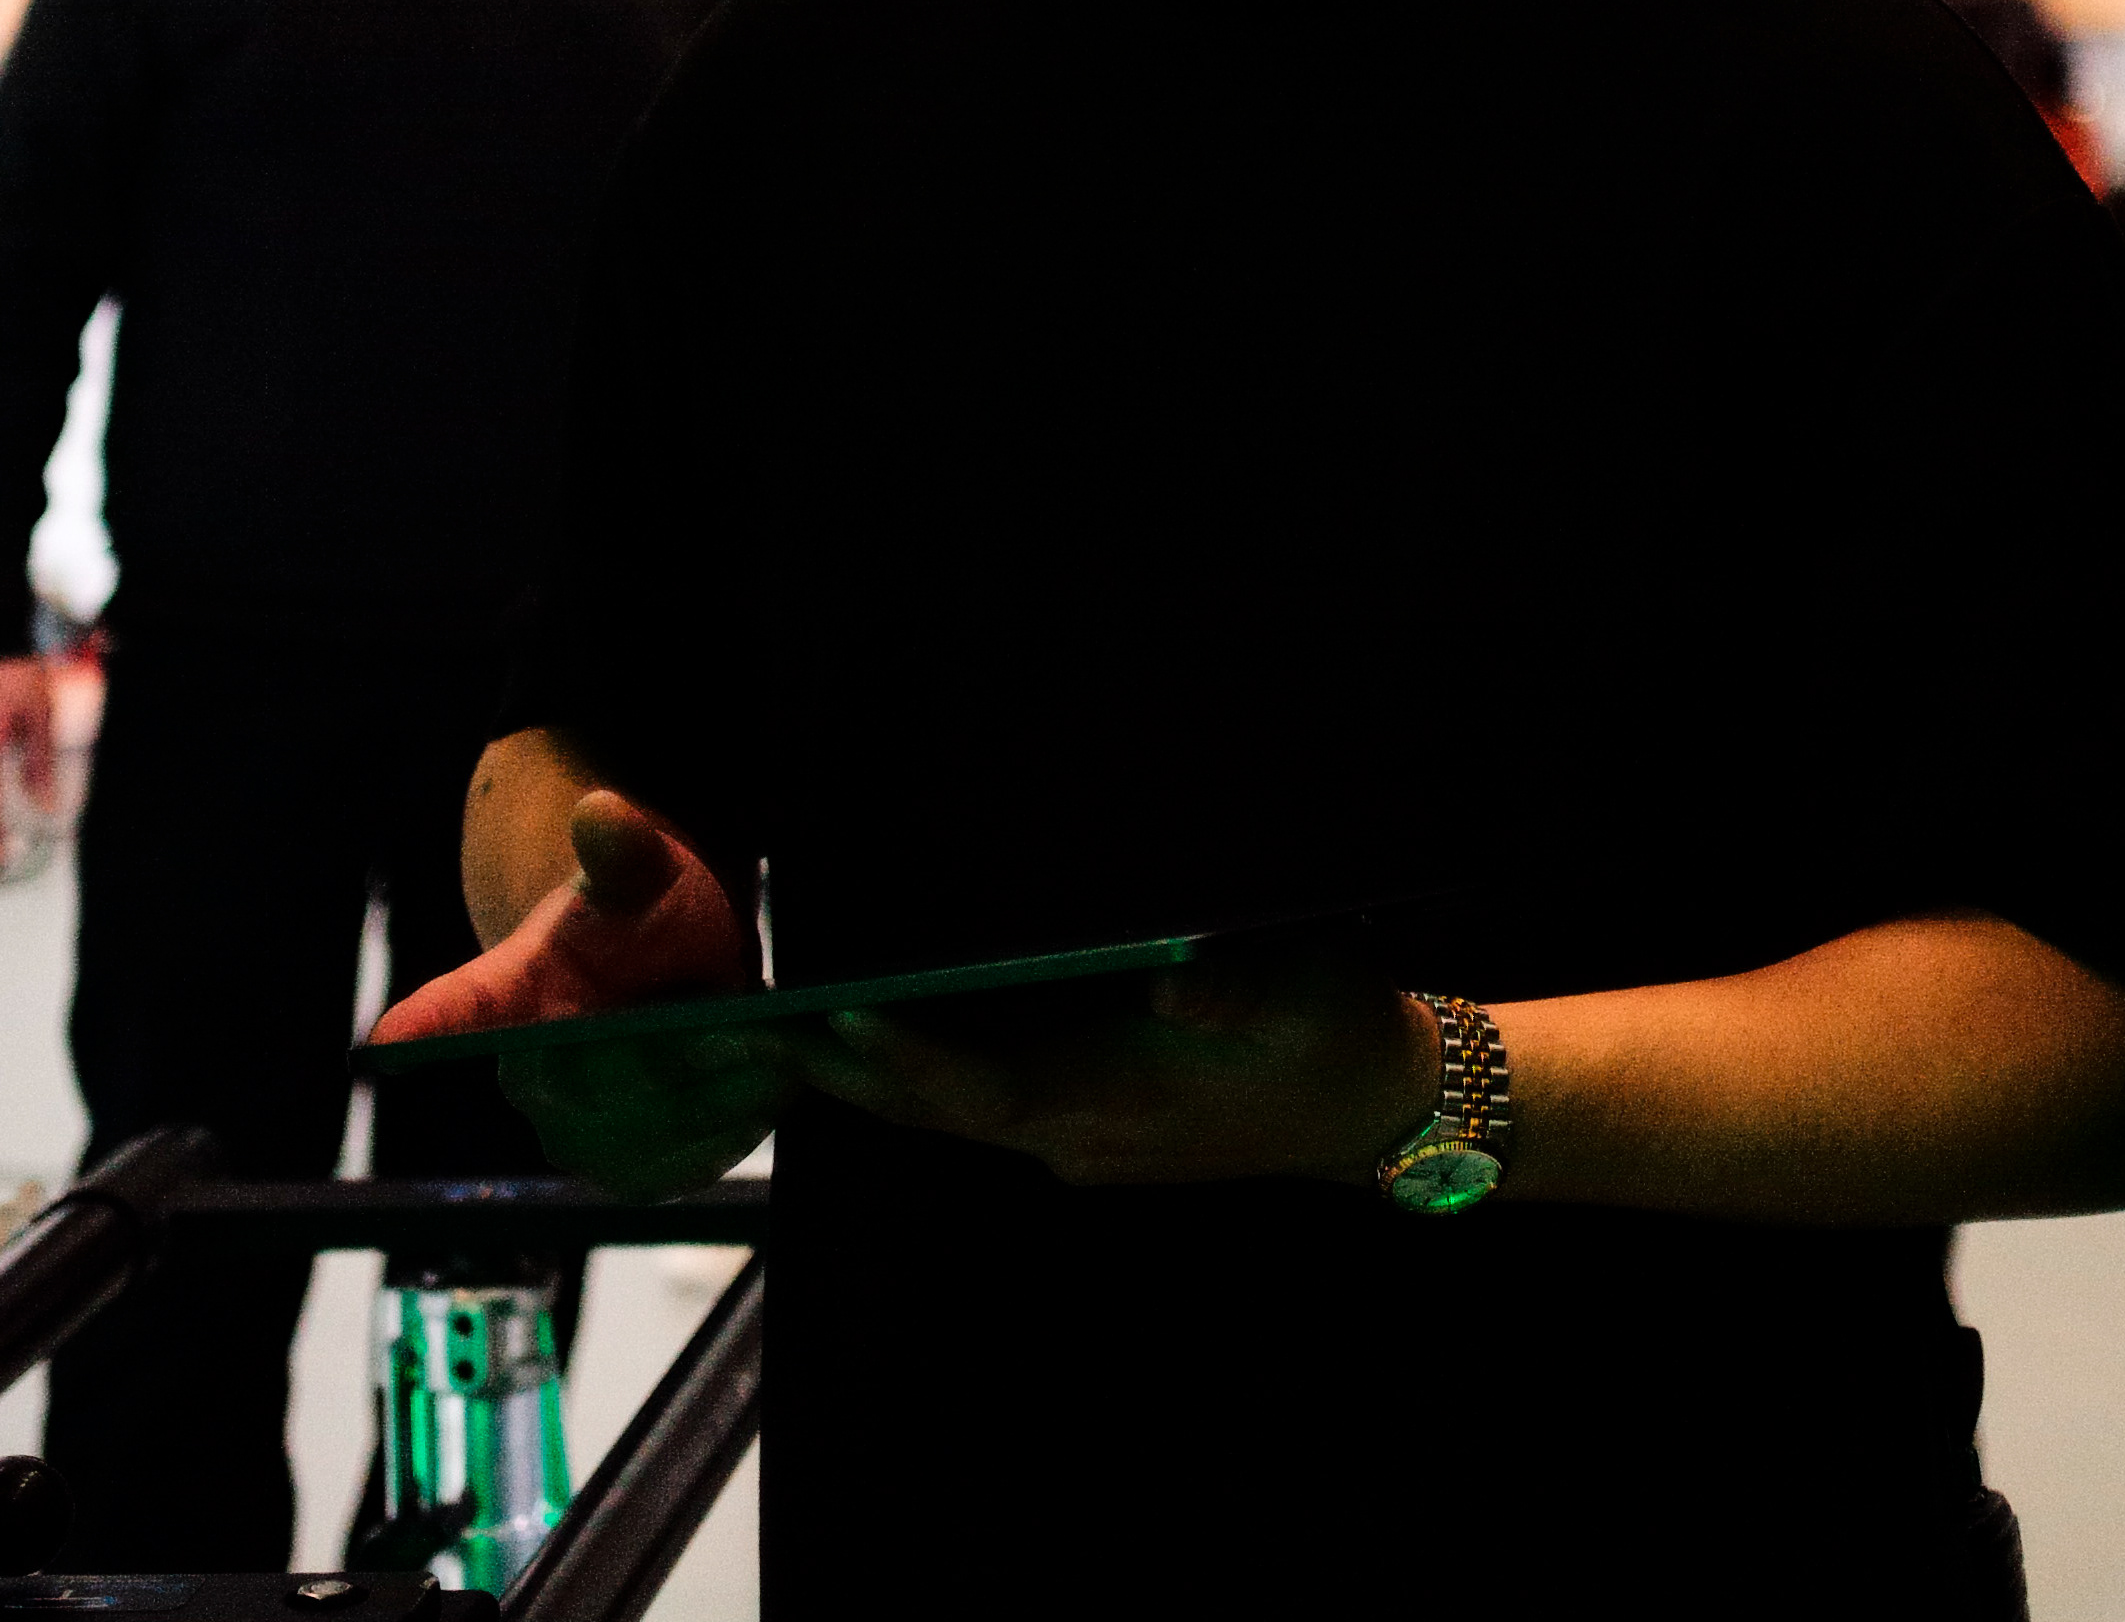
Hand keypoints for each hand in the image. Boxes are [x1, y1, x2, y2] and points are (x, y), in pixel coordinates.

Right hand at [374, 789, 781, 1198]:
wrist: (671, 965)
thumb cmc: (638, 914)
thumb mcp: (639, 871)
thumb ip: (622, 850)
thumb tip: (601, 808)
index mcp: (510, 996)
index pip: (457, 1009)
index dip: (422, 1024)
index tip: (384, 1039)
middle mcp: (530, 1080)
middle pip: (604, 1085)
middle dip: (684, 1059)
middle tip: (752, 1024)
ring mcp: (577, 1137)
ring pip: (652, 1136)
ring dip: (722, 1098)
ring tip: (770, 1048)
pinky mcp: (632, 1172)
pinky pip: (684, 1167)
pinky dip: (734, 1130)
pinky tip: (764, 1086)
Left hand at [784, 932, 1436, 1191]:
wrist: (1378, 1109)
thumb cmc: (1334, 1034)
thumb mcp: (1297, 994)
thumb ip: (1229, 992)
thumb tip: (1168, 986)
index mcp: (1114, 1106)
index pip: (983, 1089)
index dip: (909, 1058)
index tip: (839, 1013)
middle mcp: (1076, 1136)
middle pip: (934, 1110)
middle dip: (842, 1069)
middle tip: (746, 1020)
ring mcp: (1078, 1139)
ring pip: (947, 1111)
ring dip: (867, 1073)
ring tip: (777, 1020)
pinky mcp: (1089, 1125)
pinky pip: (980, 1100)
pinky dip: (920, 1067)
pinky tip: (882, 1024)